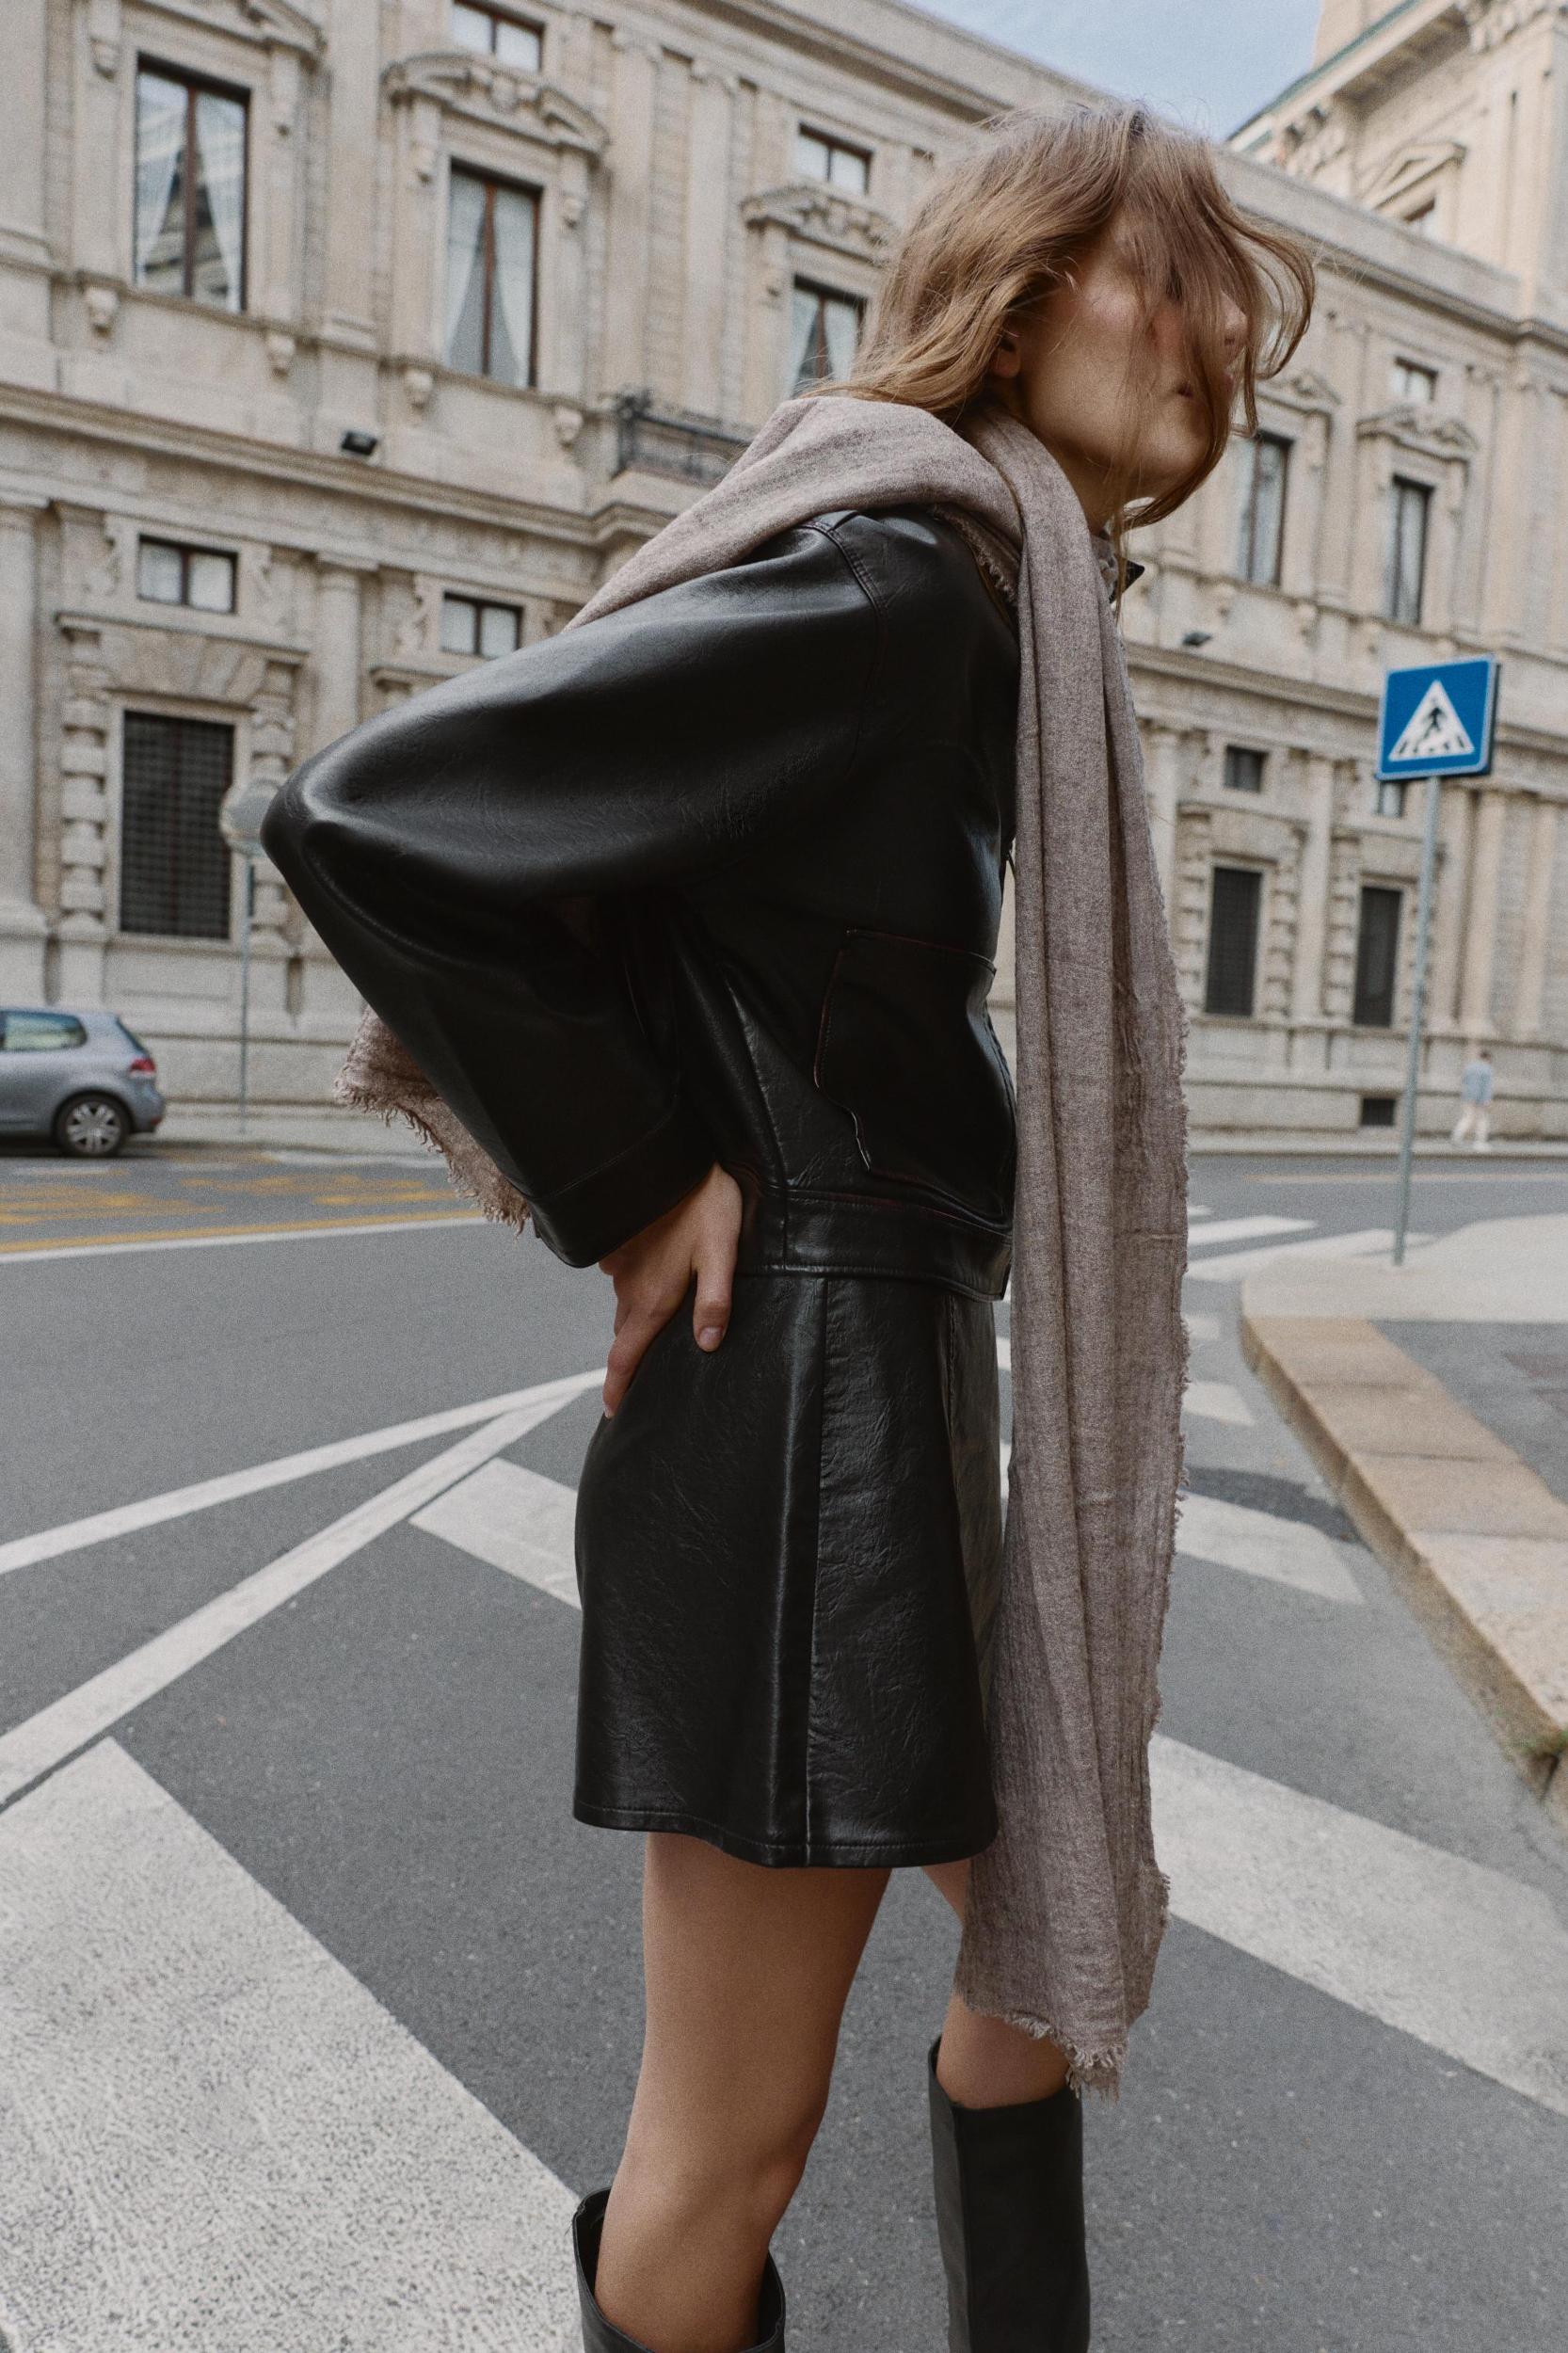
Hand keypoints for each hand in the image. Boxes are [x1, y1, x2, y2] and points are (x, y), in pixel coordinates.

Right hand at [597, 1163, 742, 1416]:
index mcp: (653, 1299)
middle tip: (640, 1373)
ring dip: (636, 1316)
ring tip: (656, 1319)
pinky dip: (634, 1284)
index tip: (612, 1412)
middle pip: (626, 1334)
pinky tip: (655, 1273)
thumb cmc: (706, 1206)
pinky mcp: (618, 1243)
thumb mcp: (722, 1253)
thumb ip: (716, 1300)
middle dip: (631, 1354)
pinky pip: (622, 1275)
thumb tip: (708, 1344)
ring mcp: (620, 1265)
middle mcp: (629, 1288)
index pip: (626, 1355)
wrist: (669, 1160)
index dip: (618, 1387)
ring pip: (625, 1303)